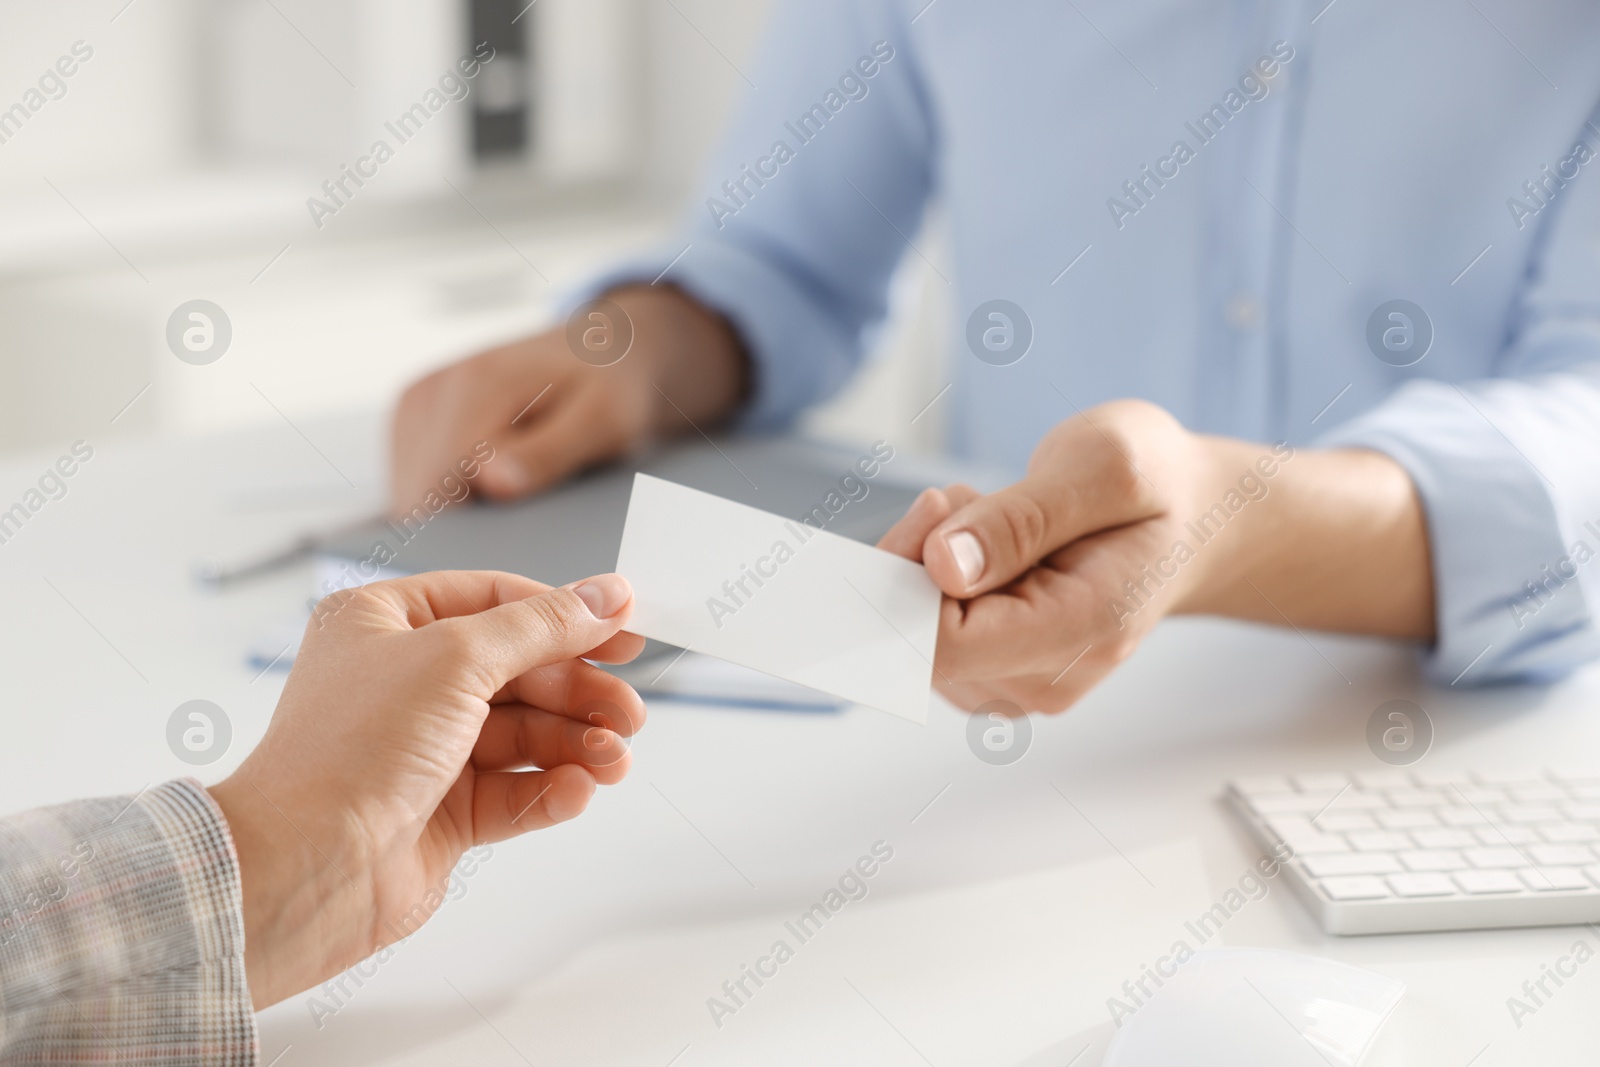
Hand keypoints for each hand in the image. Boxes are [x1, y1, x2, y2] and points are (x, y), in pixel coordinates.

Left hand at [208, 570, 646, 1007]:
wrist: (306, 868)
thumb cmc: (350, 751)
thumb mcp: (457, 658)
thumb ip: (542, 626)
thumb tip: (608, 595)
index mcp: (384, 623)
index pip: (494, 601)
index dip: (564, 615)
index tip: (626, 631)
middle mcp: (402, 681)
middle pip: (519, 672)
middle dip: (578, 692)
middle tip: (628, 712)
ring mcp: (423, 749)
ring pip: (524, 736)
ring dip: (576, 745)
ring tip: (614, 760)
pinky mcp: (441, 813)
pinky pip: (514, 792)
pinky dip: (551, 791)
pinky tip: (575, 791)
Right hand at [389, 284, 747, 513]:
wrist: (603, 349)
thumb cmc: (611, 386)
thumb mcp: (604, 420)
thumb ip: (548, 452)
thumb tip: (490, 483)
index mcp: (477, 385)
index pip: (442, 483)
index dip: (468, 531)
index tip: (507, 557)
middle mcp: (434, 391)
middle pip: (420, 493)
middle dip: (461, 527)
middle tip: (520, 538)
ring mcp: (418, 405)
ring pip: (411, 494)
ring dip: (452, 515)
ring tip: (512, 509)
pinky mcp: (415, 421)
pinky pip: (415, 482)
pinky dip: (448, 499)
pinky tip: (493, 495)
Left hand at [878, 400, 1433, 714]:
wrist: (1193, 520)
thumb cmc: (1157, 487)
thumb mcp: (1105, 466)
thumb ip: (1020, 518)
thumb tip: (941, 566)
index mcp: (1081, 631)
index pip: (942, 646)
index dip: (908, 578)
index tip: (937, 505)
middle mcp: (1044, 678)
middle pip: (914, 646)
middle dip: (912, 562)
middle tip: (964, 496)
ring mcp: (1019, 684)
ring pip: (909, 641)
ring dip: (922, 567)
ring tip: (991, 517)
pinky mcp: (997, 673)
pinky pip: (923, 636)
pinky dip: (930, 581)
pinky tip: (982, 546)